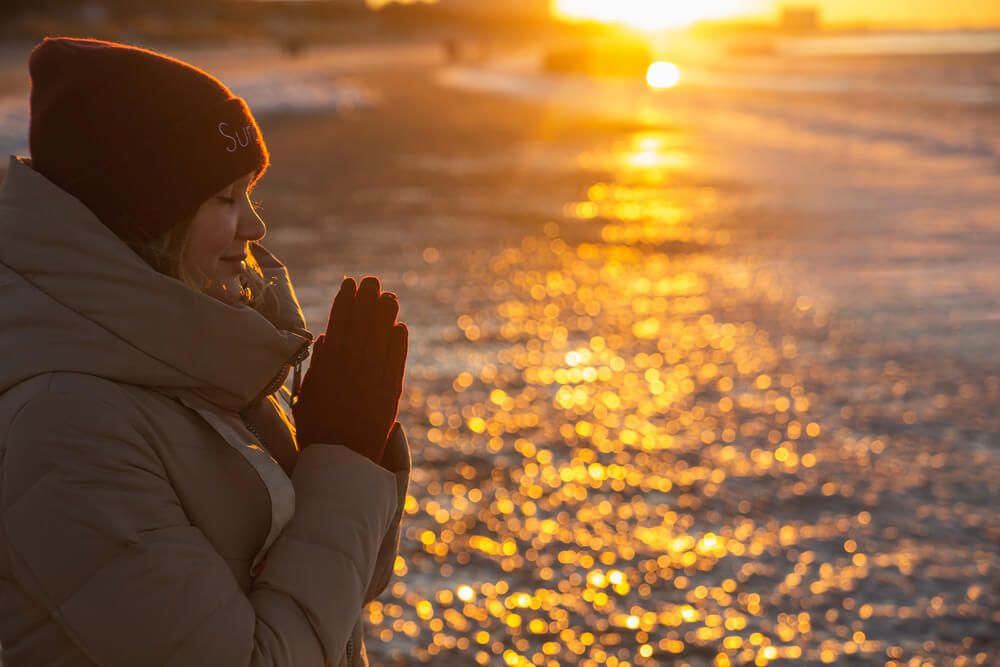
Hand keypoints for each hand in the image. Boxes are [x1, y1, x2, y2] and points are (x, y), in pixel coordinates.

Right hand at [292, 276, 407, 463]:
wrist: (341, 465)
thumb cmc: (318, 432)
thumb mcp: (307, 397)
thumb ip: (318, 366)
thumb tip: (326, 338)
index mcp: (327, 371)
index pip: (338, 328)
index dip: (344, 304)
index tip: (349, 284)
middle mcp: (350, 374)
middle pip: (361, 330)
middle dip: (366, 303)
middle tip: (372, 282)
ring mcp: (372, 384)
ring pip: (380, 344)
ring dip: (385, 319)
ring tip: (389, 298)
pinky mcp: (390, 397)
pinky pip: (395, 365)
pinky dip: (398, 346)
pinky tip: (401, 328)